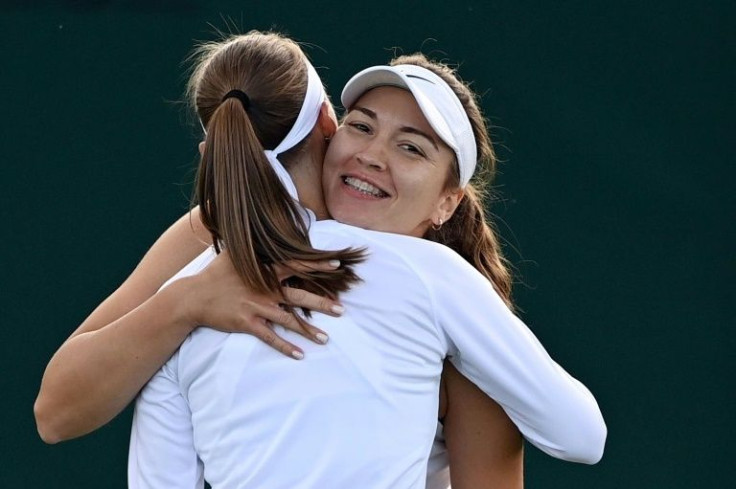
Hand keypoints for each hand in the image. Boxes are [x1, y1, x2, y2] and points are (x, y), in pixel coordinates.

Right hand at [180, 250, 344, 358]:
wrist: (193, 296)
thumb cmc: (215, 274)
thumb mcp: (233, 253)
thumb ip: (252, 246)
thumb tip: (261, 229)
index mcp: (264, 271)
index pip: (297, 266)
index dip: (318, 265)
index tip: (337, 266)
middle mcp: (265, 289)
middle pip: (300, 297)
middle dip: (322, 304)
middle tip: (342, 309)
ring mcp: (257, 307)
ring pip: (289, 320)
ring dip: (309, 331)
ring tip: (326, 338)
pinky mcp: (248, 323)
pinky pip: (270, 337)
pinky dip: (285, 347)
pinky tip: (300, 355)